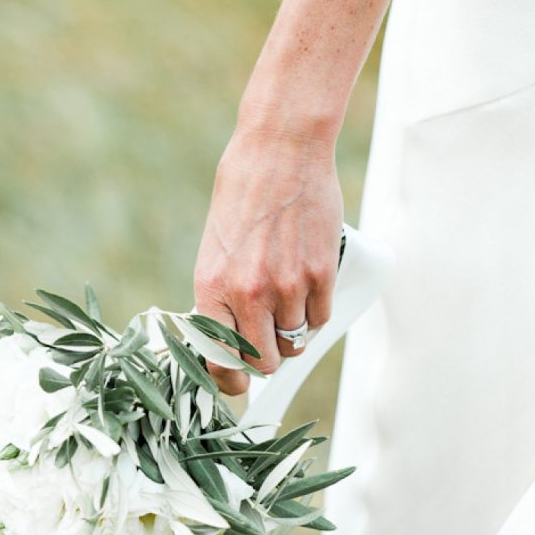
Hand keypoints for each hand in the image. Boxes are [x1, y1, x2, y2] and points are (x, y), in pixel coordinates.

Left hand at [193, 117, 342, 394]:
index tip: (237, 382)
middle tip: (268, 341)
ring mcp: (289, 286)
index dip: (230, 381)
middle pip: (265, 362)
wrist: (280, 151)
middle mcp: (249, 293)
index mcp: (213, 288)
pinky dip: (315, 312)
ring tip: (287, 300)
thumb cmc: (242, 196)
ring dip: (293, 332)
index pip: (219, 361)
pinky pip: (320, 318)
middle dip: (266, 359)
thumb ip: (222, 296)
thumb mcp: (215, 249)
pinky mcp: (321, 274)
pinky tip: (307, 286)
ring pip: (295, 342)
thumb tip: (232, 340)